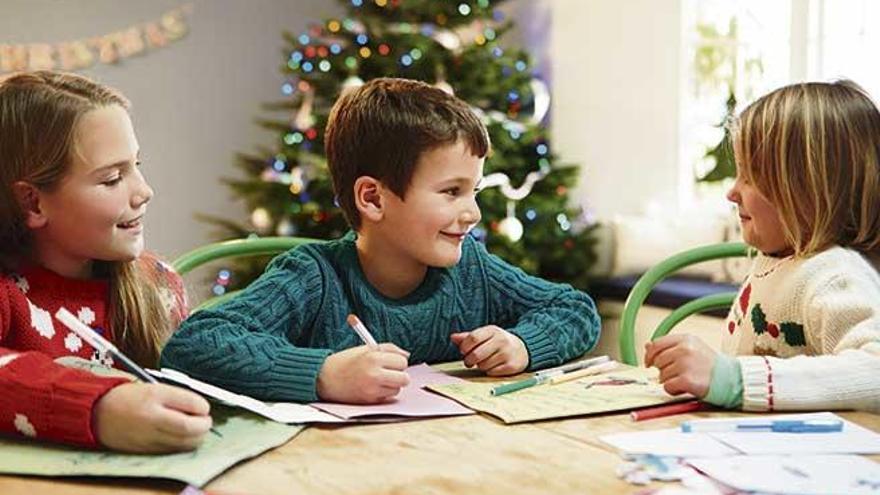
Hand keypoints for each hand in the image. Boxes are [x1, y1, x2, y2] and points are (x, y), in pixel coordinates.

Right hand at [93, 383, 211, 452]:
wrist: (96, 413)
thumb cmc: (128, 398)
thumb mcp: (154, 388)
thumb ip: (180, 396)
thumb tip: (203, 408)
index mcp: (155, 397)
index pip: (192, 405)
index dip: (203, 408)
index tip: (204, 408)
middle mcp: (152, 418)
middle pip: (191, 429)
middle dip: (204, 426)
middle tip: (204, 420)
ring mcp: (148, 437)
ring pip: (185, 444)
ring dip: (196, 437)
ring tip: (193, 428)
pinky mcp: (145, 450)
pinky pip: (172, 451)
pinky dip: (182, 445)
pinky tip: (179, 437)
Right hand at [316, 343, 409, 403]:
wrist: (324, 378)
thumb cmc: (346, 361)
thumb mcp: (366, 349)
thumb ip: (389, 349)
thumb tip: (407, 355)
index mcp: (374, 357)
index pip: (402, 361)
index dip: (398, 361)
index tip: (392, 361)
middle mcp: (374, 374)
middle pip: (405, 378)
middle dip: (400, 375)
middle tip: (390, 372)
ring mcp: (372, 389)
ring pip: (397, 389)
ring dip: (392, 385)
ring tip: (377, 379)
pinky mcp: (369, 401)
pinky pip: (387, 398)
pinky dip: (383, 393)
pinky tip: (371, 387)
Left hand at [450, 325, 527, 375]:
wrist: (522, 349)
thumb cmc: (497, 342)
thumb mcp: (484, 335)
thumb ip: (468, 337)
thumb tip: (452, 337)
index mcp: (492, 330)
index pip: (473, 338)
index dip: (464, 347)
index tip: (463, 351)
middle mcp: (501, 340)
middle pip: (476, 354)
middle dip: (469, 360)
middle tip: (469, 361)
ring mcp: (507, 353)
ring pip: (483, 365)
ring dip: (480, 366)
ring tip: (485, 362)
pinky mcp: (512, 366)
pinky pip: (492, 372)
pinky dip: (489, 371)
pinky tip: (493, 366)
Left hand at [644, 334, 716, 397]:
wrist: (730, 378)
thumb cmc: (710, 365)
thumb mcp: (692, 348)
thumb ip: (670, 346)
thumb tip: (647, 346)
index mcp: (685, 339)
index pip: (657, 344)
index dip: (650, 355)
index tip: (649, 362)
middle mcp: (685, 350)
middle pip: (658, 361)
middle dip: (663, 370)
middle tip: (676, 373)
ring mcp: (685, 364)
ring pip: (661, 375)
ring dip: (670, 380)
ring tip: (685, 379)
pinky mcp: (686, 380)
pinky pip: (667, 387)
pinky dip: (673, 390)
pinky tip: (684, 387)